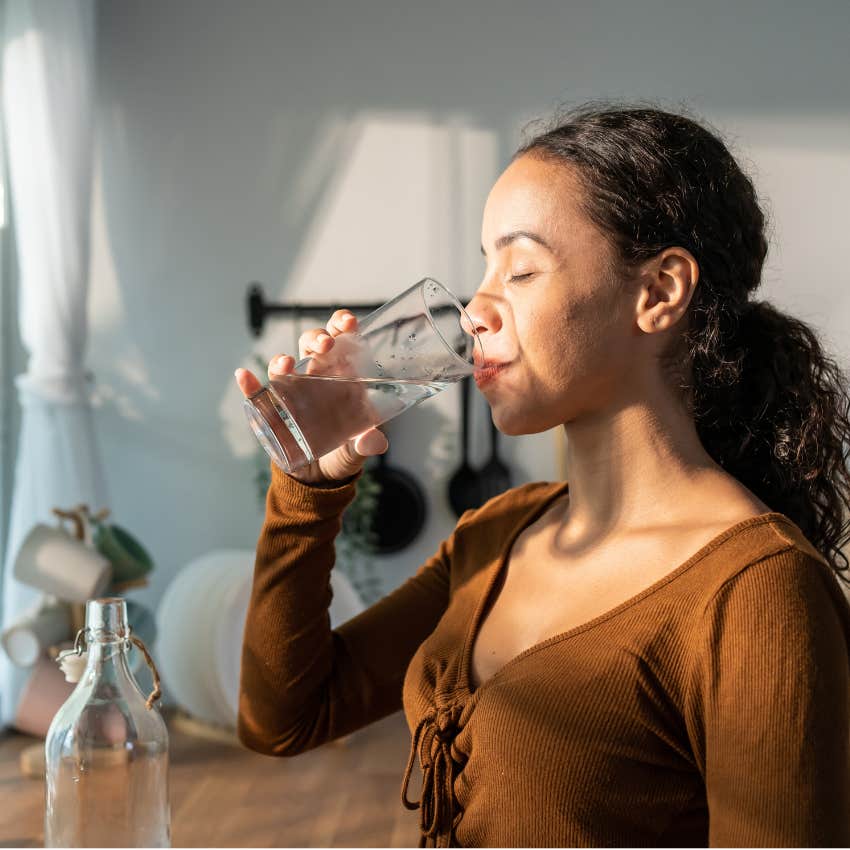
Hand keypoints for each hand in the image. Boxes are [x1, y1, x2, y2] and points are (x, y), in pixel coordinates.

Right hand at [234, 309, 388, 484]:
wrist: (320, 477)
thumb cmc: (344, 452)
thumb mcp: (359, 449)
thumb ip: (368, 444)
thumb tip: (375, 442)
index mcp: (342, 378)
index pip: (342, 343)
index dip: (342, 327)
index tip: (348, 322)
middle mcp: (317, 378)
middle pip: (312, 346)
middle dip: (317, 338)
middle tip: (326, 345)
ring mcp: (293, 392)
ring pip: (285, 364)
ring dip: (283, 359)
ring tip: (287, 364)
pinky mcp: (273, 410)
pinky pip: (257, 393)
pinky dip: (249, 385)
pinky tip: (244, 377)